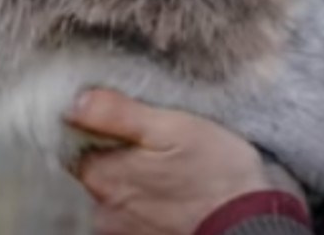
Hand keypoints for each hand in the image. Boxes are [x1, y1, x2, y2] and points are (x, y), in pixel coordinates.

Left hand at [64, 88, 289, 234]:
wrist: (250, 225)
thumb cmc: (214, 173)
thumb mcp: (171, 127)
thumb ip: (116, 114)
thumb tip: (73, 102)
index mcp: (102, 176)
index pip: (75, 141)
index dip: (96, 124)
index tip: (124, 114)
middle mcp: (103, 209)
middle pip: (96, 168)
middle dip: (118, 152)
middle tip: (154, 138)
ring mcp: (123, 230)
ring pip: (118, 192)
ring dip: (136, 177)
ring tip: (170, 165)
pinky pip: (137, 213)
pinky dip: (150, 200)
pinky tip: (175, 190)